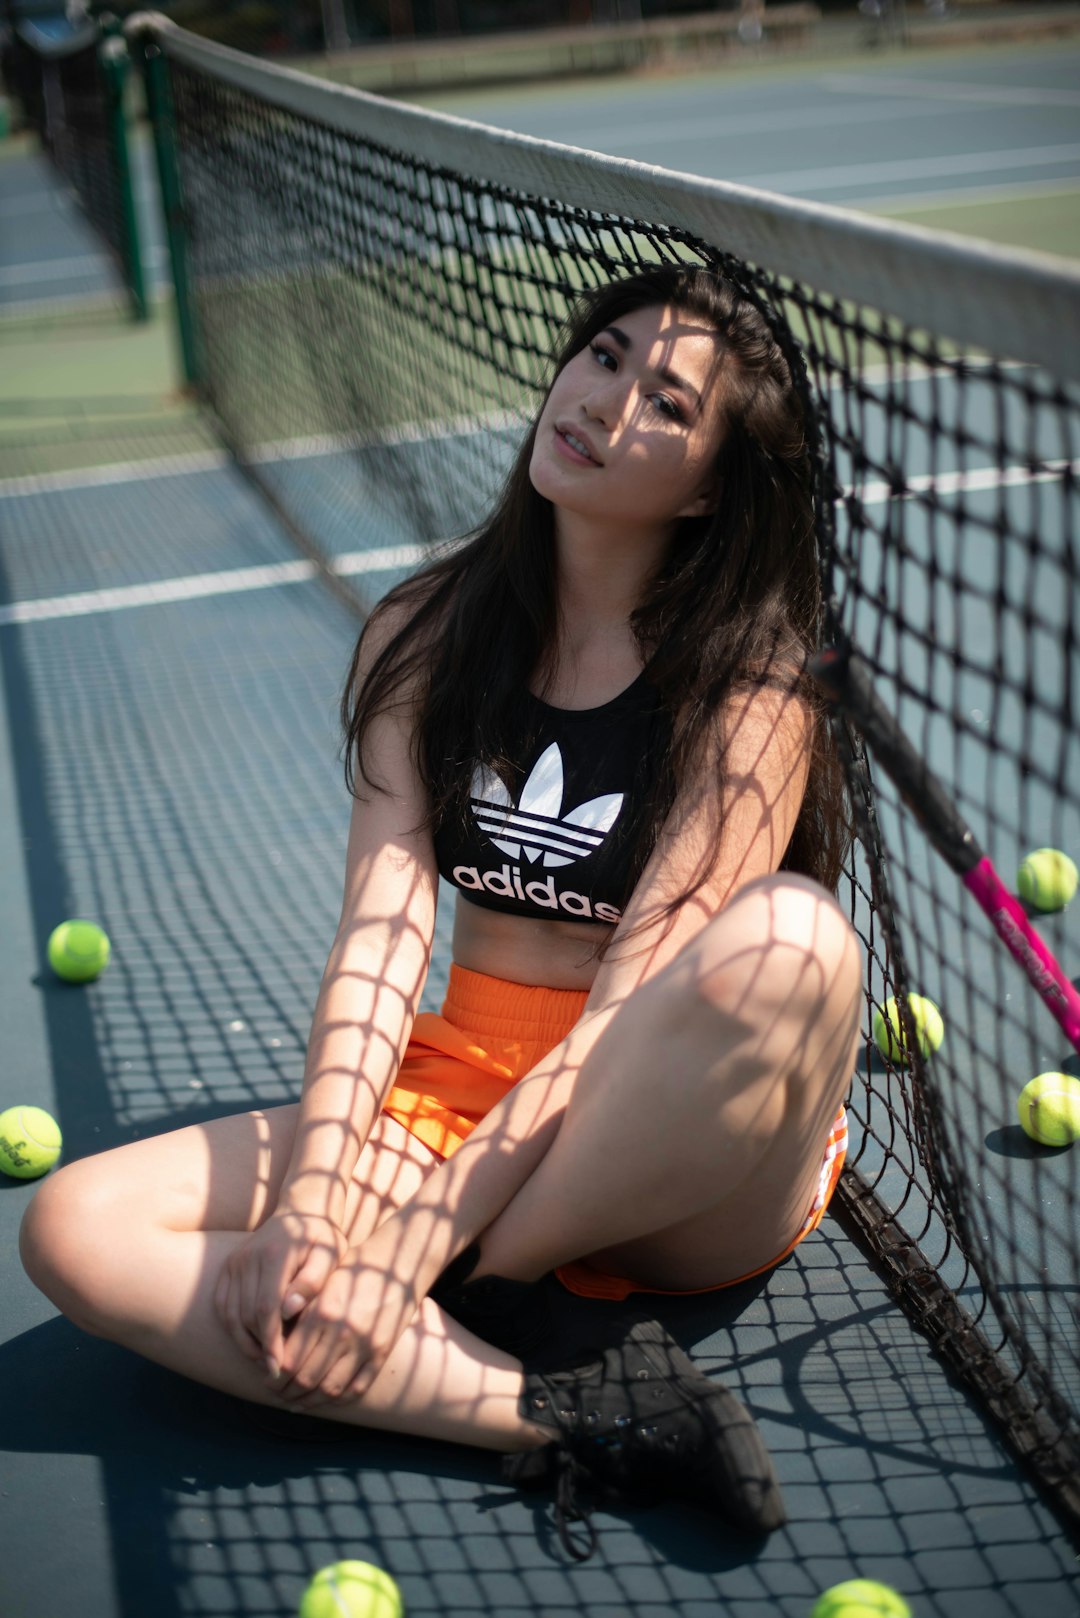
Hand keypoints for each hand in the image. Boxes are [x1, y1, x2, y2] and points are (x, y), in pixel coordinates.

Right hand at [214, 1210, 346, 1375]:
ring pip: (231, 1314)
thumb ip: (312, 1282)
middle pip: (246, 1315)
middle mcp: (248, 1258)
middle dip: (259, 1347)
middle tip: (276, 1370)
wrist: (302, 1210)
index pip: (266, 1308)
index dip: (271, 1341)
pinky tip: (251, 1343)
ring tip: (264, 1361)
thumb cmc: (322, 1238)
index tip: (281, 1366)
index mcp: (274, 1255)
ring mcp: (234, 1262)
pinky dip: (233, 1328)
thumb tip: (289, 1310)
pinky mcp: (228, 1267)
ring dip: (245, 1342)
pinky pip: (223, 1305)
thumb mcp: (330, 1255)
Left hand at [272, 1219, 424, 1408]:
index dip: (274, 1375)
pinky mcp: (382, 1353)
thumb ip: (298, 1312)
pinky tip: (324, 1399)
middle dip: (286, 1391)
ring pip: (329, 1389)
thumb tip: (272, 1346)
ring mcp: (364, 1345)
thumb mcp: (321, 1284)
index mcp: (322, 1312)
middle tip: (277, 1393)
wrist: (397, 1263)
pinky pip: (356, 1388)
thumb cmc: (352, 1270)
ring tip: (296, 1402)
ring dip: (308, 1401)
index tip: (267, 1378)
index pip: (289, 1359)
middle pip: (305, 1378)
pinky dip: (337, 1400)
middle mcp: (342, 1331)